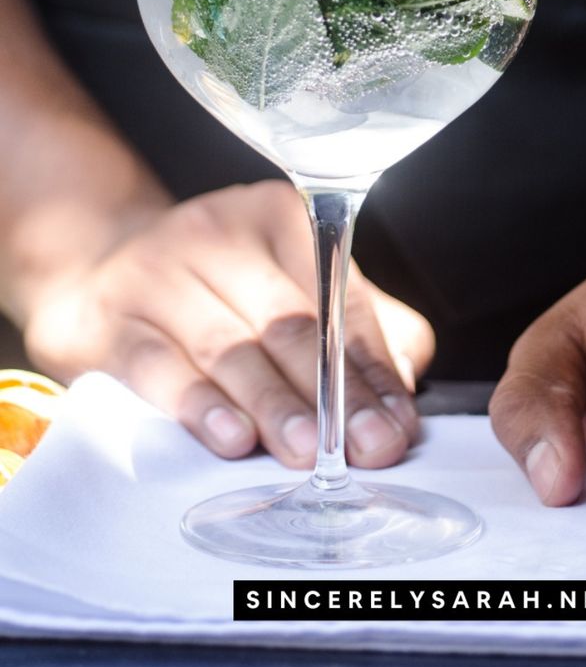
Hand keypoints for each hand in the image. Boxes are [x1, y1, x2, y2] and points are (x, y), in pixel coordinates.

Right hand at [24, 180, 433, 469]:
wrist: (100, 273)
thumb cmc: (217, 289)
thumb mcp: (287, 283)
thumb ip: (357, 323)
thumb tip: (404, 379)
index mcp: (276, 215)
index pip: (339, 294)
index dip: (372, 364)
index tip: (398, 422)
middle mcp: (217, 231)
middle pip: (288, 320)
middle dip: (335, 393)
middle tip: (367, 448)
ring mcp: (159, 271)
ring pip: (230, 346)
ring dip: (276, 404)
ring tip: (310, 451)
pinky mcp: (113, 319)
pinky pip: (160, 367)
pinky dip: (201, 406)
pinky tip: (233, 438)